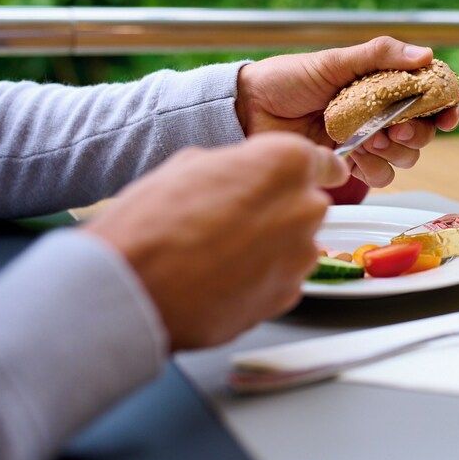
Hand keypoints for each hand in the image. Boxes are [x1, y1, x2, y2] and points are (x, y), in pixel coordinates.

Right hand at [84, 133, 347, 350]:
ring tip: (220, 252)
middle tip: (233, 217)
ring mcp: (299, 257)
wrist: (134, 289)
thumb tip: (242, 172)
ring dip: (271, 245)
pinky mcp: (286, 296)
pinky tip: (222, 277)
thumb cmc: (153, 221)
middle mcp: (304, 209)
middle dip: (279, 208)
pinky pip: (281, 278)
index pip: (324, 163)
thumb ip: (236, 165)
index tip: (314, 176)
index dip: (314, 170)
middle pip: (306, 204)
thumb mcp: (190, 164)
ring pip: (296, 244)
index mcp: (286, 163)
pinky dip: (261, 277)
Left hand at [235, 36, 458, 186]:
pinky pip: (378, 175)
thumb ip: (380, 55)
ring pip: (405, 158)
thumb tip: (426, 54)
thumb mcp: (334, 60)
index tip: (450, 112)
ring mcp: (365, 141)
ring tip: (369, 138)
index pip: (429, 96)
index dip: (446, 106)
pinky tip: (352, 153)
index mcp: (382, 84)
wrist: (250, 109)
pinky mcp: (349, 164)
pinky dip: (371, 167)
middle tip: (399, 128)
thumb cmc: (288, 78)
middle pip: (423, 132)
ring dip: (395, 151)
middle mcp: (379, 114)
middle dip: (419, 132)